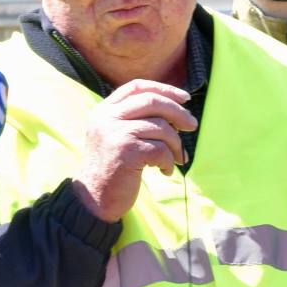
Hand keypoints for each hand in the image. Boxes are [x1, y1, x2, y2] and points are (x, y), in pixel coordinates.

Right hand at [71, 79, 196, 220]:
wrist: (93, 200)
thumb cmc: (112, 170)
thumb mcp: (117, 137)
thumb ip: (136, 120)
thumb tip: (177, 111)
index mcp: (104, 110)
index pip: (136, 86)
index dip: (163, 89)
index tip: (184, 97)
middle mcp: (107, 117)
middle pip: (152, 101)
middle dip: (178, 112)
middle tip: (192, 125)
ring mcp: (115, 133)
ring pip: (161, 127)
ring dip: (175, 144)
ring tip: (176, 159)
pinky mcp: (126, 151)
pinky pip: (161, 150)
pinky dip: (168, 161)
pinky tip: (165, 171)